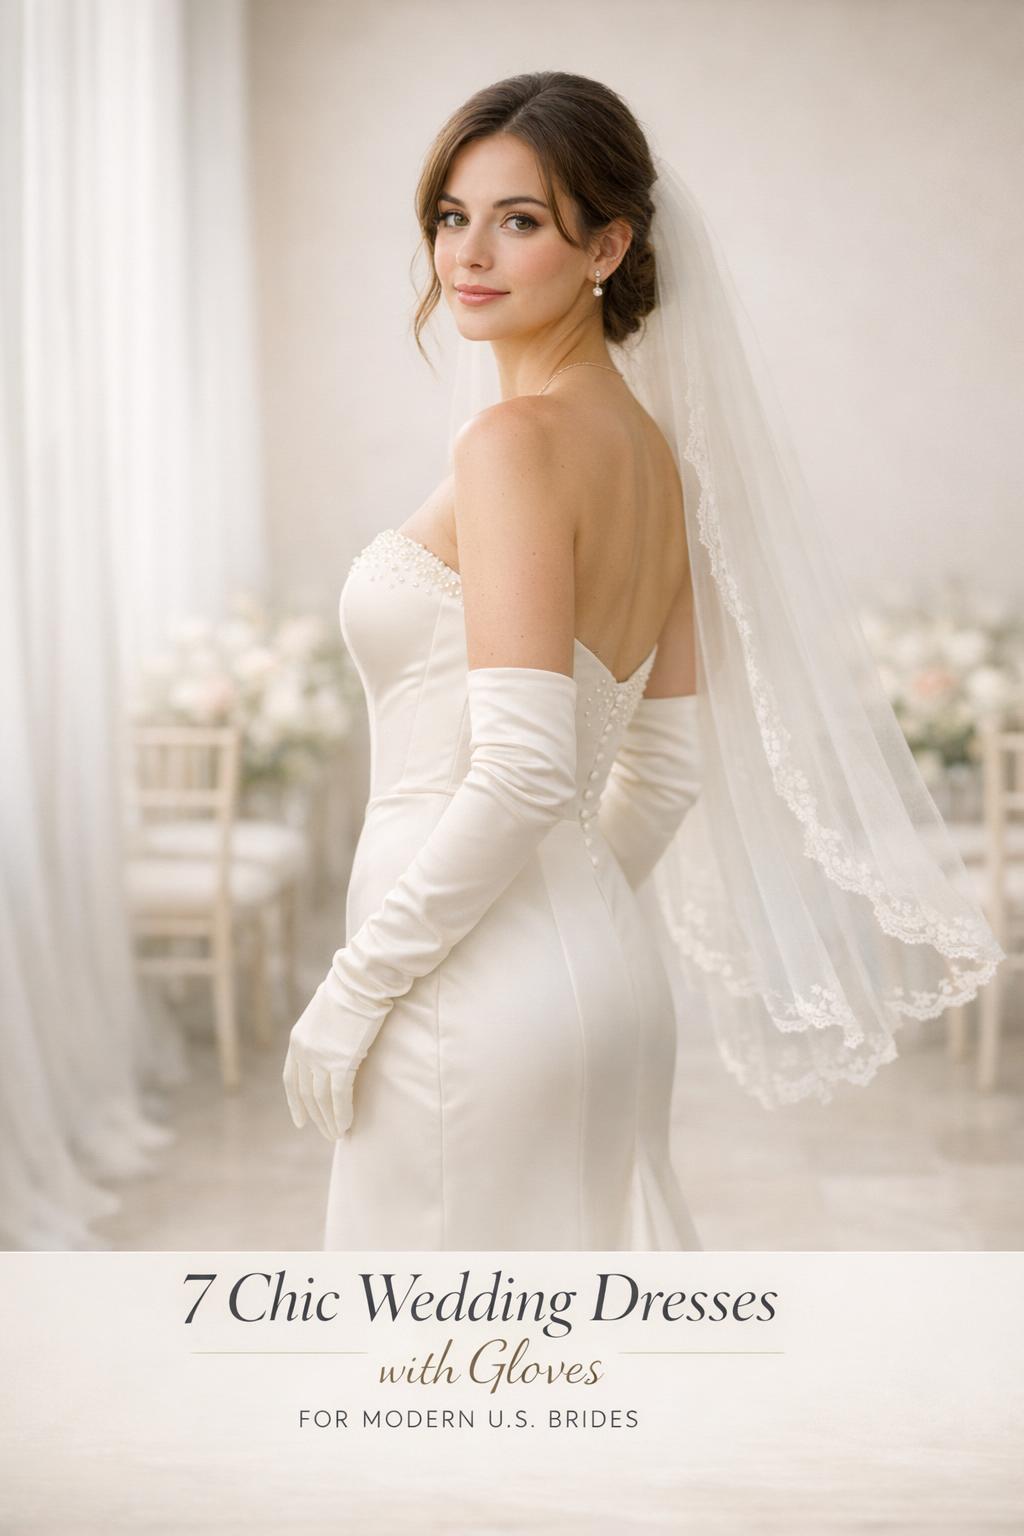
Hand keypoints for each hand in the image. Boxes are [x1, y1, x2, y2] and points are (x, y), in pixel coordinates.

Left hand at [282, 980, 360, 1139]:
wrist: (361, 982)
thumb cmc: (350, 991)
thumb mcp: (324, 1013)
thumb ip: (321, 1033)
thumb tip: (329, 1043)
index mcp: (297, 1040)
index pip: (291, 1080)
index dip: (295, 1103)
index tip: (301, 1122)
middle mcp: (304, 1051)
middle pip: (307, 1093)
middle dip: (316, 1117)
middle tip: (327, 1133)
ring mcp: (321, 1057)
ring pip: (322, 1099)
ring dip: (330, 1120)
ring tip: (338, 1135)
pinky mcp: (342, 1061)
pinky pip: (339, 1096)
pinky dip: (342, 1113)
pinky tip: (347, 1124)